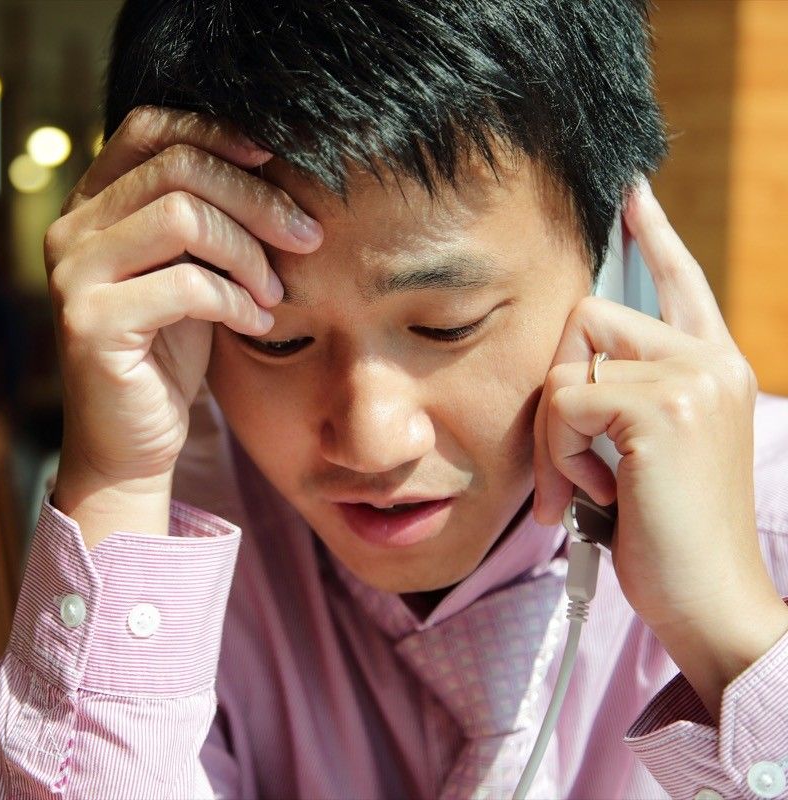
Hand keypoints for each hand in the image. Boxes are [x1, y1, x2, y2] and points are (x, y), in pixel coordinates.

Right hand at [45, 107, 322, 545]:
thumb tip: (274, 160)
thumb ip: (206, 216)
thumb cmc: (168, 352)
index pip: (148, 126)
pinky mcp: (90, 324)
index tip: (275, 161)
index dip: (216, 131)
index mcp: (90, 204)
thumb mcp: (190, 268)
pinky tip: (257, 324)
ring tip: (274, 291)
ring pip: (182, 217)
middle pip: (178, 168)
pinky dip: (236, 301)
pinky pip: (186, 286)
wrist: (130, 444)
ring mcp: (73, 275)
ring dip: (249, 251)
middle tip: (306, 237)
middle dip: (257, 198)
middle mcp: (70, 230)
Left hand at [533, 179, 787, 718]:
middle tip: (566, 466)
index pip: (678, 281)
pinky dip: (561, 455)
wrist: (710, 600)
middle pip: (586, 317)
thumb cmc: (668, 535)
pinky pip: (564, 403)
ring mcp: (692, 377)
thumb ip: (626, 398)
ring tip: (590, 486)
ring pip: (567, 366)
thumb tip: (569, 369)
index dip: (652, 234)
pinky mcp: (663, 406)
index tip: (629, 190)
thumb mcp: (649, 452)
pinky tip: (598, 493)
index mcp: (713, 366)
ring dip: (556, 436)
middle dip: (555, 390)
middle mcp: (710, 360)